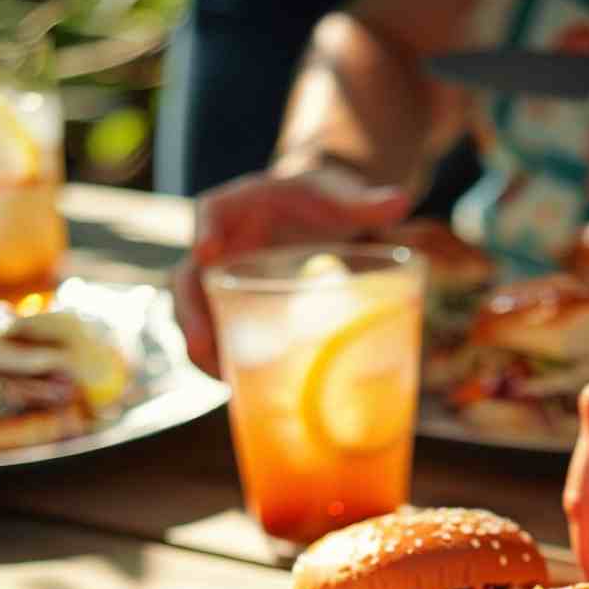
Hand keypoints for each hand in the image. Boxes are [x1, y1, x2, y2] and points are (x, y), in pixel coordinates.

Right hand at [173, 166, 409, 375]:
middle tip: (201, 344)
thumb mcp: (339, 197)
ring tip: (222, 380)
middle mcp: (220, 246)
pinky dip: (223, 363)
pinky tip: (240, 391)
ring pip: (194, 315)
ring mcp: (221, 283)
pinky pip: (217, 337)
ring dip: (201, 349)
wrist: (319, 217)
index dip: (205, 232)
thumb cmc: (323, 201)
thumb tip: (401, 201)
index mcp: (238, 208)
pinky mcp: (232, 312)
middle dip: (190, 313)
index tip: (206, 253)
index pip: (212, 213)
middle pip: (187, 278)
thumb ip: (364, 201)